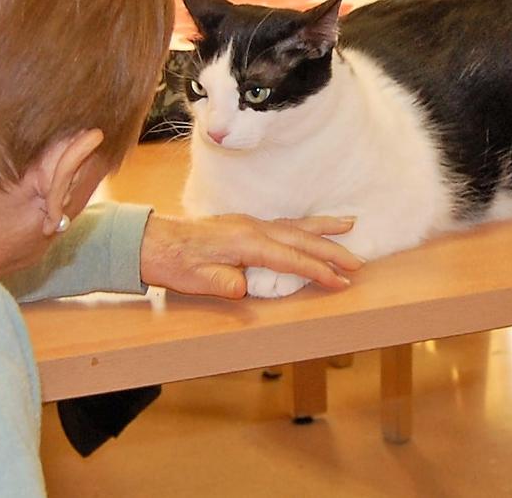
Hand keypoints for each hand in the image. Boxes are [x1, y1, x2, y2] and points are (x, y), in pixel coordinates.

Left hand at [139, 213, 362, 298]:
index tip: (340, 281)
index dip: (317, 271)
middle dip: (331, 250)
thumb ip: (222, 283)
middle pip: (300, 238)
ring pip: (294, 225)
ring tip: (349, 224)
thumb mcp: (196, 279)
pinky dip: (302, 225)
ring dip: (322, 228)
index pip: (290, 258)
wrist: (152, 241)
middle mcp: (251, 228)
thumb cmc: (174, 262)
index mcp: (245, 242)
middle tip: (358, 263)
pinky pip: (282, 223)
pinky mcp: (243, 224)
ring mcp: (248, 223)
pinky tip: (311, 228)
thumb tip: (242, 288)